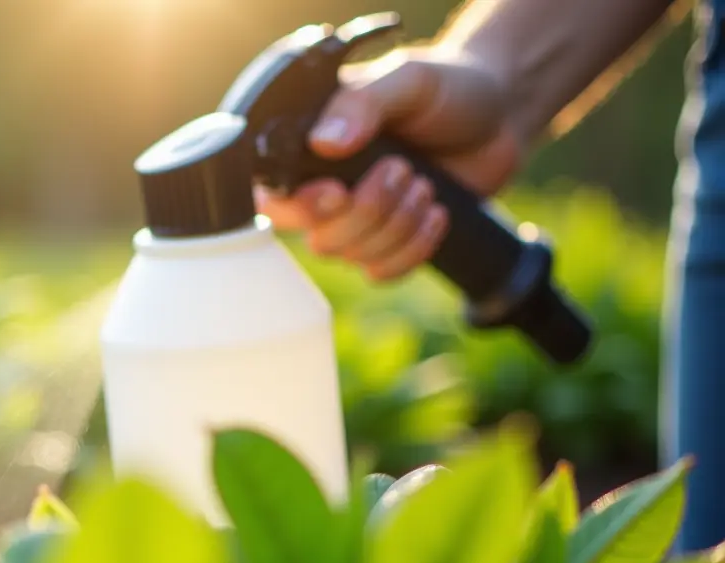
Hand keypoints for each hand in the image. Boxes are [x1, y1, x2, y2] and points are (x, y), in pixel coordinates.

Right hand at [256, 47, 524, 280]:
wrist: (499, 117)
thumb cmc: (447, 89)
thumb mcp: (407, 79)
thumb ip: (362, 104)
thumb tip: (323, 143)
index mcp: (312, 148)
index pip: (274, 197)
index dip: (300, 208)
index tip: (339, 192)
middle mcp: (325, 189)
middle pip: (318, 237)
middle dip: (370, 210)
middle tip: (403, 168)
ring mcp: (356, 222)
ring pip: (353, 256)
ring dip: (399, 224)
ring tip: (426, 183)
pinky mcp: (389, 245)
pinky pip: (383, 272)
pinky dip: (415, 248)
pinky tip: (437, 213)